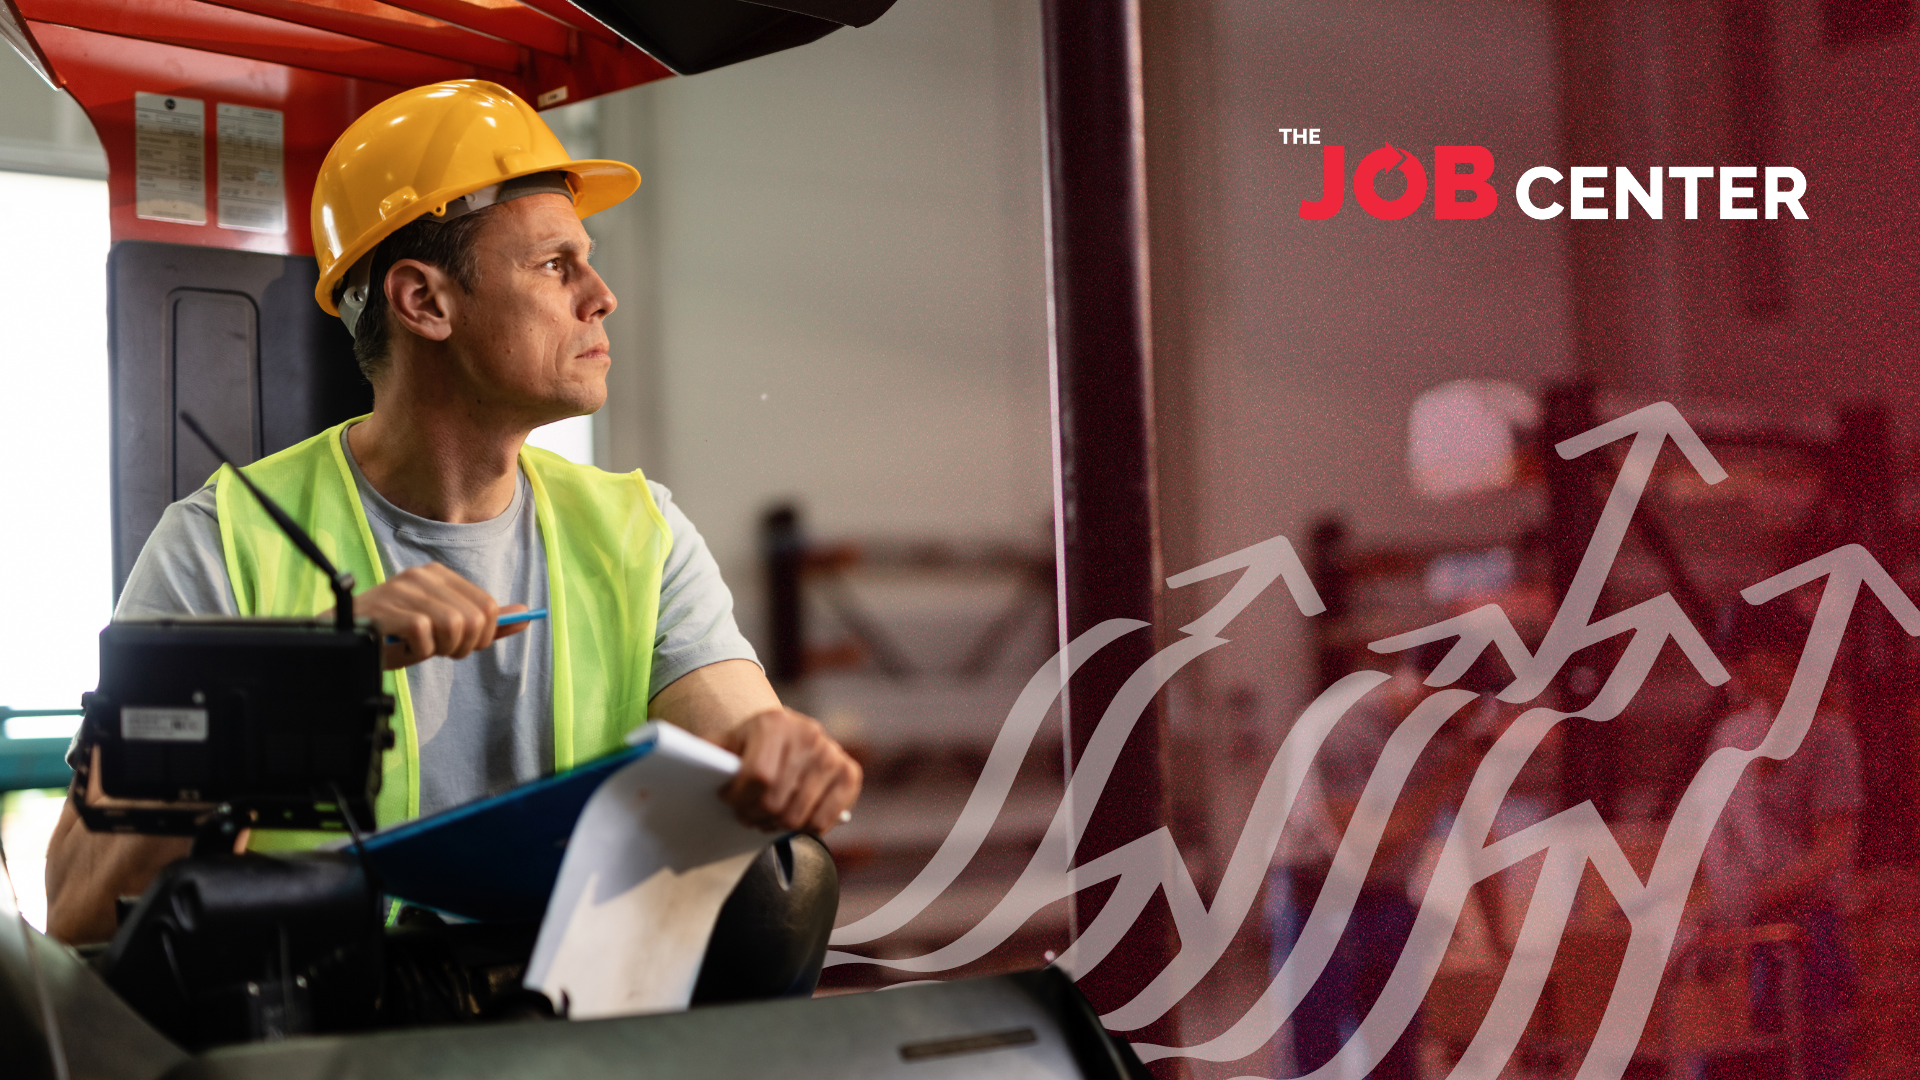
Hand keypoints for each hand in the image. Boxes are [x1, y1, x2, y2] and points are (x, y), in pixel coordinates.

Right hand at [335, 562, 529, 668]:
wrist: (342, 641)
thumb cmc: (393, 636)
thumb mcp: (442, 629)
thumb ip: (483, 622)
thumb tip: (526, 615)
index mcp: (439, 575)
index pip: (488, 607)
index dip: (482, 636)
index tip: (460, 645)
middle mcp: (422, 575)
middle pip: (476, 619)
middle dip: (463, 647)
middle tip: (437, 650)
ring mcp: (403, 589)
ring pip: (454, 627)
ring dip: (439, 650)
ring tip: (417, 648)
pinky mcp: (387, 609)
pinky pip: (425, 637)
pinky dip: (417, 653)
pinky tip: (400, 649)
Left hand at [714, 708, 861, 833]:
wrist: (786, 731)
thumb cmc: (749, 743)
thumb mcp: (726, 741)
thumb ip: (706, 755)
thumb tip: (687, 767)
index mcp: (775, 723)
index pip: (758, 776)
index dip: (738, 798)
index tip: (727, 800)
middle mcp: (809, 735)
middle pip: (776, 800)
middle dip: (753, 815)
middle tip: (745, 815)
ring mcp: (832, 755)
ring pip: (798, 816)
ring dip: (775, 825)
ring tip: (764, 817)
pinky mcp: (850, 774)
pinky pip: (823, 821)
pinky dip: (803, 829)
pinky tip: (790, 818)